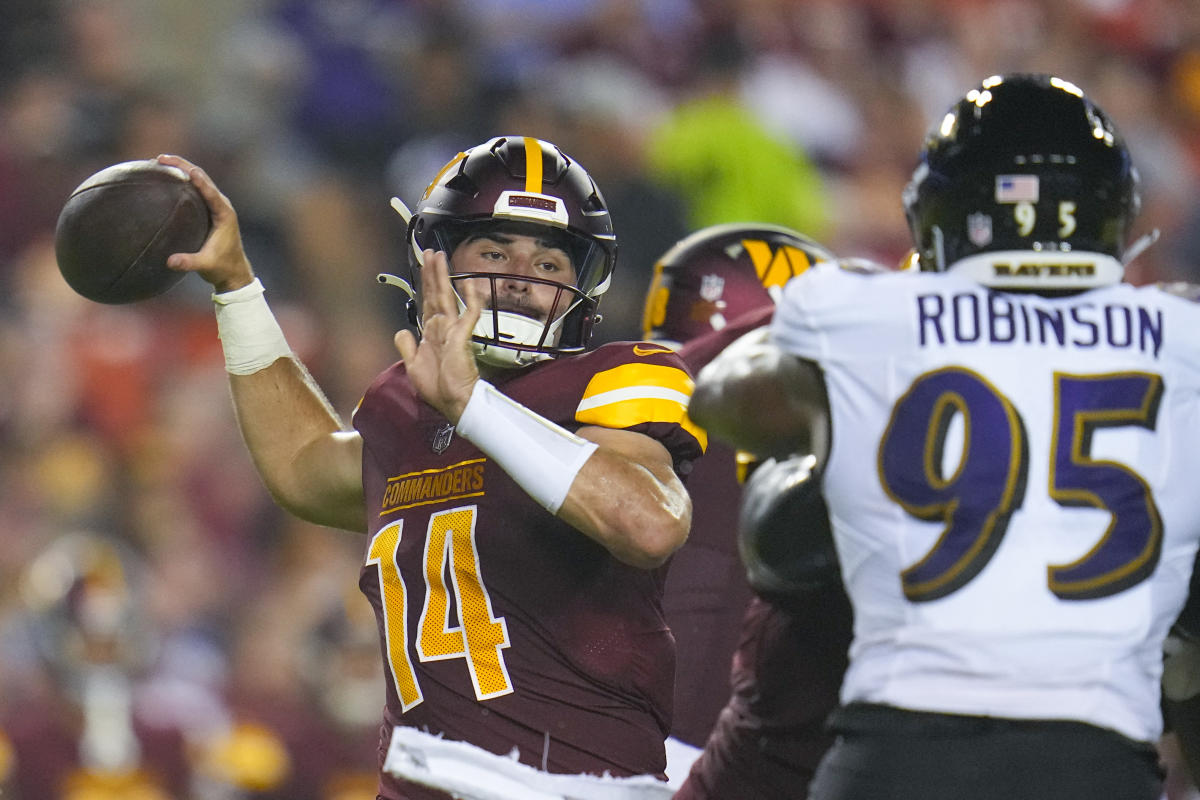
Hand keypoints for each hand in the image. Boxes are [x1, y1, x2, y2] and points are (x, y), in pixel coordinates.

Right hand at [157, 154, 254, 293]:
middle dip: (182, 166)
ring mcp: (215, 205)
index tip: (188, 170)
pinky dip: (180, 179)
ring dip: (180, 168)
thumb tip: (170, 262)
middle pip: (202, 178)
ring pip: (198, 180)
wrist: (233, 271)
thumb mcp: (206, 266)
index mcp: (225, 214)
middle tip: (160, 158)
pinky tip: (164, 177)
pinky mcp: (209, 208)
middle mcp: (221, 205)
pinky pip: (195, 188)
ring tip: (158, 161)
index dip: (199, 180)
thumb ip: (189, 262)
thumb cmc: (222, 268)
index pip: (211, 192)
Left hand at [394, 249, 482, 421]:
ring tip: (439, 257)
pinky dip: (470, 299)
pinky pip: (469, 314)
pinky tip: (469, 283)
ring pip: (447, 297)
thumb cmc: (438, 389)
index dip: (424, 285)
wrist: (454, 402)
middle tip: (431, 253)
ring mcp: (453, 331)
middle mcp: (442, 329)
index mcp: (430, 335)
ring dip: (443, 276)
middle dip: (432, 273)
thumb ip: (406, 347)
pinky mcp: (463, 336)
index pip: (426, 304)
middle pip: (435, 294)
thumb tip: (401, 330)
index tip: (423, 268)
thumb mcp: (413, 367)